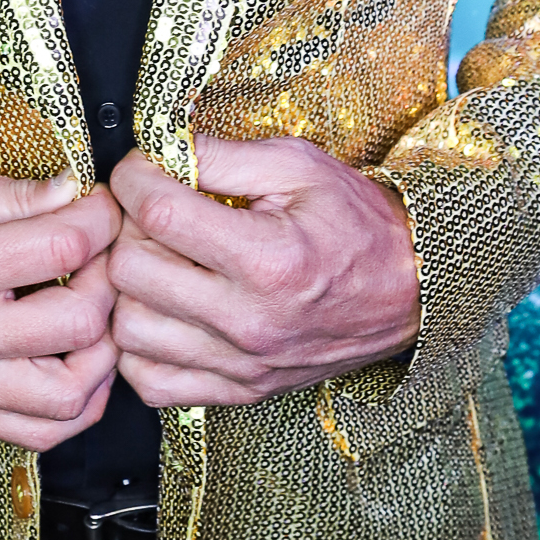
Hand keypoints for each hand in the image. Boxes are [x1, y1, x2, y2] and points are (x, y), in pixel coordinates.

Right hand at [0, 152, 118, 450]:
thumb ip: (11, 191)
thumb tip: (73, 194)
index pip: (65, 246)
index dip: (101, 218)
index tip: (102, 206)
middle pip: (79, 325)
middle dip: (110, 282)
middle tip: (103, 258)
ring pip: (69, 398)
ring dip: (105, 356)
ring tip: (99, 317)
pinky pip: (37, 433)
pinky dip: (77, 405)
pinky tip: (81, 365)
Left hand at [108, 134, 419, 408]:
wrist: (411, 290)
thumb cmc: (358, 223)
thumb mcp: (300, 165)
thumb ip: (222, 154)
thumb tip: (158, 147)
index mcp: (268, 258)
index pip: (156, 212)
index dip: (133, 177)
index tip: (141, 166)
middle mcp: (249, 320)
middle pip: (129, 271)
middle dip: (128, 227)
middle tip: (152, 210)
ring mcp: (242, 364)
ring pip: (128, 330)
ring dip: (129, 288)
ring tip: (158, 259)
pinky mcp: (239, 391)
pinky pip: (150, 381)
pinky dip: (141, 346)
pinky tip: (164, 311)